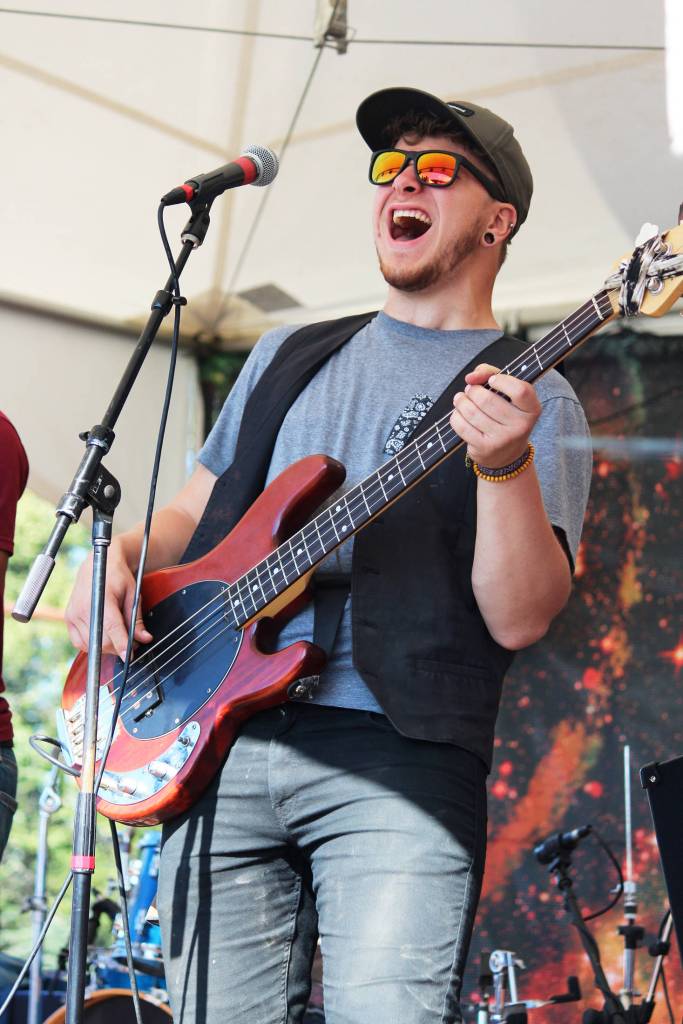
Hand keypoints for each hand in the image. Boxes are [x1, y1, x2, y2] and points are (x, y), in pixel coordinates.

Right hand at [65, 543, 152, 658]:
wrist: (99, 564)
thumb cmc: (117, 577)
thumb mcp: (133, 594)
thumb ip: (136, 618)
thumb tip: (144, 639)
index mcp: (101, 598)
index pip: (111, 627)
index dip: (121, 644)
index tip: (128, 657)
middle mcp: (83, 607)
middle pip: (101, 640)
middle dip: (118, 647)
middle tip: (132, 643)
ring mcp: (73, 614)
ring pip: (91, 645)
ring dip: (107, 647)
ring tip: (118, 637)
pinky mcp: (68, 619)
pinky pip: (79, 643)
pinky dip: (92, 645)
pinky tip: (103, 636)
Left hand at [450, 363, 540, 468]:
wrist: (506, 454)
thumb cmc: (505, 416)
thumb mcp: (507, 394)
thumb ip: (491, 374)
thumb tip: (471, 377)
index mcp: (532, 409)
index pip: (520, 390)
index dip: (502, 380)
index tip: (491, 380)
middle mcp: (521, 426)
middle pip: (487, 400)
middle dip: (472, 390)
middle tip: (470, 390)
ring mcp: (503, 439)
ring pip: (472, 412)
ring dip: (461, 401)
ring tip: (460, 399)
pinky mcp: (485, 448)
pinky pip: (462, 426)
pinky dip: (456, 416)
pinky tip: (459, 413)